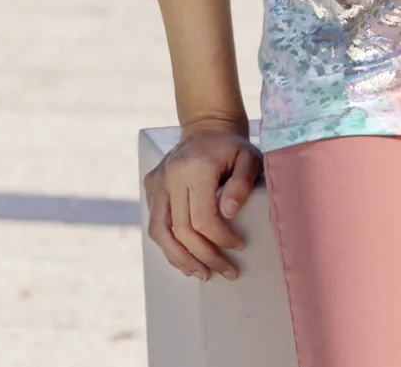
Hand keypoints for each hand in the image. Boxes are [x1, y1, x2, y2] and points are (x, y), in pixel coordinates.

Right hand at [143, 118, 261, 280]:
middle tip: (226, 271)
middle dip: (204, 257)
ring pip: (160, 232)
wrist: (208, 125)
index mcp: (195, 167)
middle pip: (181, 230)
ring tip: (201, 274)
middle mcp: (171, 175)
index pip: (203, 218)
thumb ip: (241, 184)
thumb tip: (228, 214)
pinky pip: (155, 223)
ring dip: (180, 259)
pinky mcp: (151, 184)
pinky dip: (169, 245)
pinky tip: (186, 258)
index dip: (221, 238)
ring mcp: (158, 180)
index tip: (239, 246)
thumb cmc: (232, 146)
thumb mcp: (249, 158)